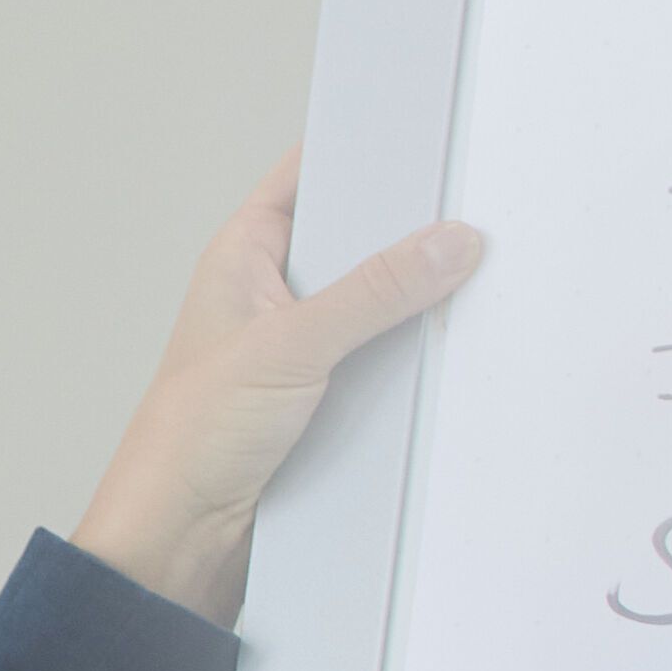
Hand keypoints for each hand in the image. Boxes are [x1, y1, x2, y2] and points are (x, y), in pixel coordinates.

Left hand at [73, 151, 484, 627]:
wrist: (179, 541)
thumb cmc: (192, 437)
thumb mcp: (290, 347)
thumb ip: (374, 292)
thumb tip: (450, 241)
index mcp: (245, 254)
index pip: (312, 175)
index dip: (365, 149)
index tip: (431, 129)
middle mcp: (275, 294)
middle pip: (358, 240)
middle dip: (413, 228)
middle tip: (482, 203)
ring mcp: (303, 348)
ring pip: (379, 306)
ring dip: (421, 302)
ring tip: (492, 272)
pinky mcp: (327, 401)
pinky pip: (385, 364)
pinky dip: (418, 359)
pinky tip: (463, 348)